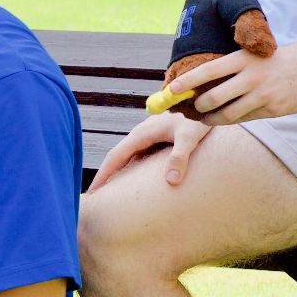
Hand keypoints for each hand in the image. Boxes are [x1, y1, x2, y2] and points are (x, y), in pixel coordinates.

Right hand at [88, 110, 209, 191]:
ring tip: (111, 191)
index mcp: (141, 134)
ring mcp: (148, 136)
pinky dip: (131, 167)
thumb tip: (171, 182)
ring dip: (117, 171)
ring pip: (127, 156)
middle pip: (117, 157)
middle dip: (105, 175)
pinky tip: (135, 179)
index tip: (92, 192)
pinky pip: (138, 155)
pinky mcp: (157, 138)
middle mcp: (141, 134)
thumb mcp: (189, 137)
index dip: (103, 175)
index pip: (115, 157)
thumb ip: (179, 158)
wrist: (204, 100)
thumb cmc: (196, 117)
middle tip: (96, 197)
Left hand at [172, 36, 296, 125]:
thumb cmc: (293, 58)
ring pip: (228, 114)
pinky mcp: (274, 110)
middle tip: (193, 110)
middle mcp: (250, 77)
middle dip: (200, 107)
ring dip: (214, 119)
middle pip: (213, 97)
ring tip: (207, 120)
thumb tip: (218, 83)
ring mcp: (262, 95)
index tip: (172, 89)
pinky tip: (234, 118)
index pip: (208, 71)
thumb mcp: (262, 56)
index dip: (187, 81)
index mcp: (245, 59)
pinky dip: (238, 120)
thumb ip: (242, 68)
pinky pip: (248, 118)